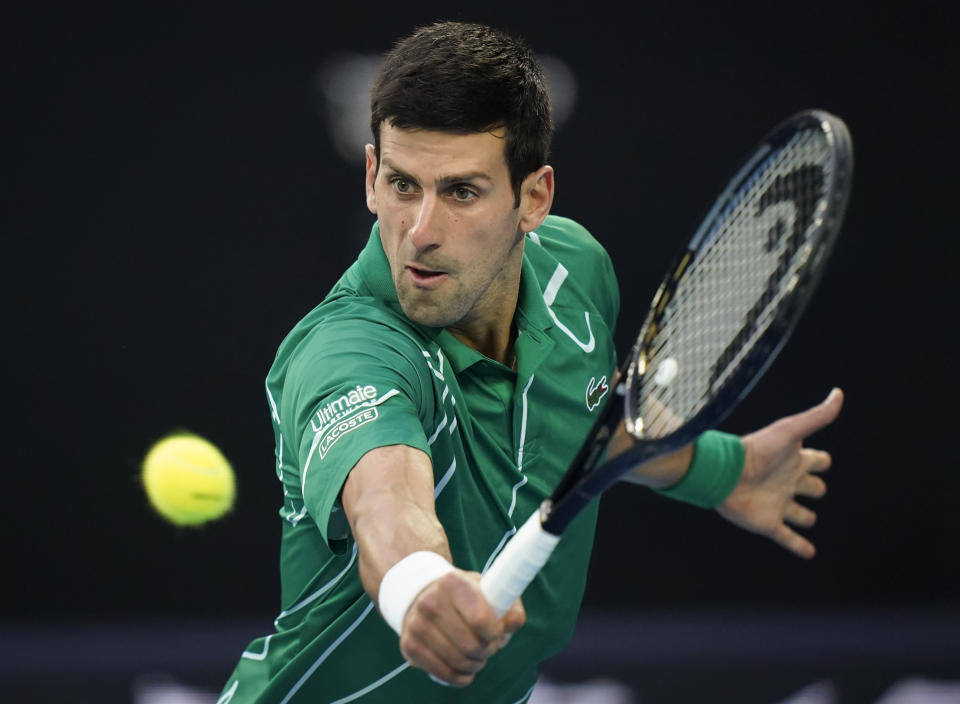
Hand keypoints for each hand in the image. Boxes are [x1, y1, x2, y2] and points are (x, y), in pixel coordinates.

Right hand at [400, 570, 525, 686]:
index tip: (497, 632)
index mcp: (452, 582)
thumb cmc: (464, 596)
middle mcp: (430, 601)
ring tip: (478, 656)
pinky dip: (460, 677)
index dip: (495, 633)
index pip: (480, 619)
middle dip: (487, 651)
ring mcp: (416, 624)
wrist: (423, 595)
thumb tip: (510, 625)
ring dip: (476, 664)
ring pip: (458, 661)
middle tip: (489, 647)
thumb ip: (509, 605)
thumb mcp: (488, 590)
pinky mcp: (409, 645)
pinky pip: (442, 673)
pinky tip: (466, 670)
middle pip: (471, 645)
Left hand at [717, 388, 843, 558]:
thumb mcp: (790, 431)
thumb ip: (816, 416)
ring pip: (801, 514)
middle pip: (812, 487)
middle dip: (815, 487)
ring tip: (807, 519)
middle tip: (813, 487)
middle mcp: (788, 482)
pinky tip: (810, 553)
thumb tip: (839, 393)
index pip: (819, 461)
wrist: (724, 473)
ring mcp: (778, 503)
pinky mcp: (768, 523)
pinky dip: (799, 546)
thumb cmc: (757, 450)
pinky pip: (787, 538)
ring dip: (805, 517)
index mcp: (794, 460)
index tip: (822, 459)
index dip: (822, 461)